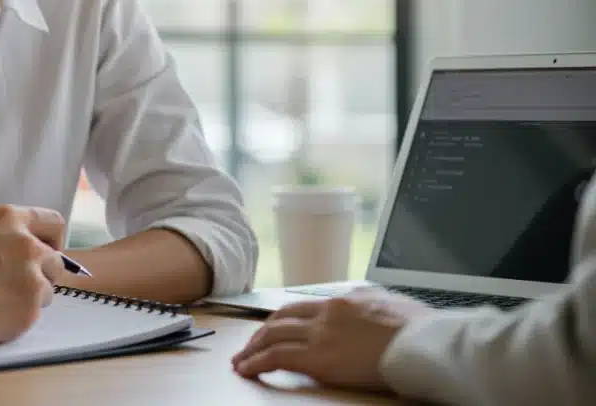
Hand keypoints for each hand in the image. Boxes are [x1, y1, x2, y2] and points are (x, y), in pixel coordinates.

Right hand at [0, 206, 66, 347]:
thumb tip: (5, 249)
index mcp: (9, 219)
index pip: (53, 223)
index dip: (50, 240)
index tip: (43, 252)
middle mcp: (27, 244)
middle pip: (55, 261)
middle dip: (40, 273)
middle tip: (15, 285)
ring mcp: (32, 278)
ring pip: (47, 290)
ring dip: (30, 296)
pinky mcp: (29, 310)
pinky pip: (34, 314)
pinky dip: (18, 317)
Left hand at [232, 288, 432, 389]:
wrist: (428, 343)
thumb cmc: (424, 331)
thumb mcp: (394, 306)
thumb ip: (373, 308)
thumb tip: (371, 311)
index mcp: (347, 299)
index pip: (305, 307)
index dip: (285, 319)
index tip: (275, 328)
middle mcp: (328, 312)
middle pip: (282, 318)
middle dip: (261, 332)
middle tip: (250, 345)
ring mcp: (322, 333)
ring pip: (272, 336)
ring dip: (252, 348)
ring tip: (241, 360)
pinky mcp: (319, 358)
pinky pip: (276, 358)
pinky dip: (256, 362)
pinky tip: (247, 369)